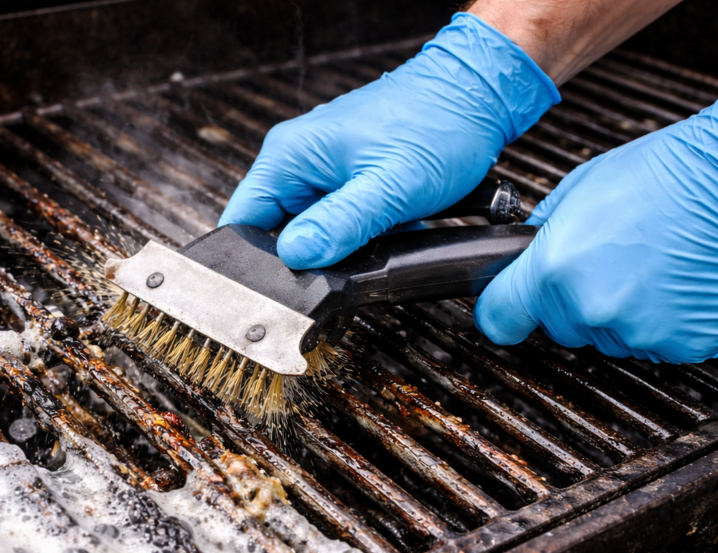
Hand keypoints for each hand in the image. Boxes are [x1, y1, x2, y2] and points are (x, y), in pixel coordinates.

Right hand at [218, 12, 558, 269]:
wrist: (477, 94)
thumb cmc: (440, 123)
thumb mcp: (390, 185)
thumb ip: (340, 223)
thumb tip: (297, 254)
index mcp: (290, 156)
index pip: (241, 220)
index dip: (249, 263)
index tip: (274, 292)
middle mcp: (298, 160)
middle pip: (273, 233)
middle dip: (302, 261)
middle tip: (336, 274)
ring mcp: (322, 169)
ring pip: (309, 231)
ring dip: (334, 249)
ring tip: (369, 246)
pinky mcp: (346, 178)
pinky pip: (335, 221)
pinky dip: (356, 237)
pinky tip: (383, 237)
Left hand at [474, 81, 717, 363]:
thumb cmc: (672, 172)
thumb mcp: (581, 187)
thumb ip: (545, 232)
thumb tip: (526, 254)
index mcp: (555, 268)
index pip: (498, 318)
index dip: (504, 309)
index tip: (509, 306)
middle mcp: (591, 307)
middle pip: (559, 324)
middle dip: (575, 298)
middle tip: (611, 258)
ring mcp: (638, 333)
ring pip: (608, 335)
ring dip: (622, 309)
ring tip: (652, 262)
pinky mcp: (681, 346)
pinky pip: (655, 343)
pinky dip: (664, 320)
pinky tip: (678, 280)